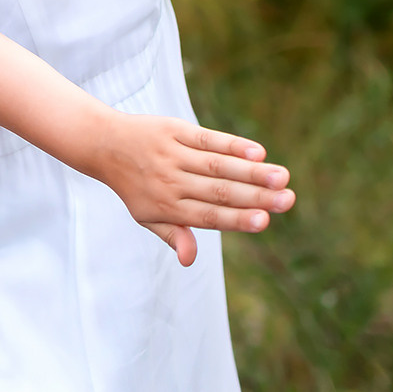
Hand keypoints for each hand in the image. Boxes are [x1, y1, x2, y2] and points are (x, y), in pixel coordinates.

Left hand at [87, 114, 295, 267]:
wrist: (104, 145)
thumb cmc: (135, 186)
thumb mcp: (146, 216)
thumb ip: (173, 235)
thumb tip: (190, 261)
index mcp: (166, 206)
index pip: (207, 216)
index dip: (236, 219)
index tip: (265, 221)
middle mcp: (170, 181)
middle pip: (218, 191)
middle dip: (255, 196)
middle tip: (288, 200)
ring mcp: (171, 154)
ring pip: (216, 165)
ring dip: (251, 171)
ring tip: (282, 177)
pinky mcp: (172, 130)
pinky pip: (206, 138)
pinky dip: (232, 144)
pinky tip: (257, 152)